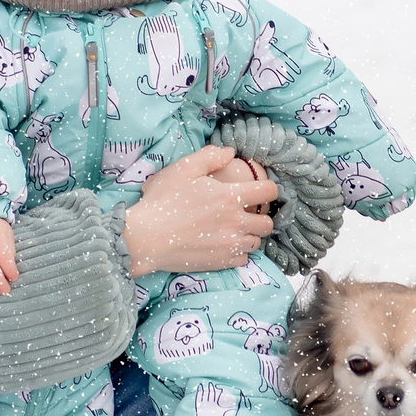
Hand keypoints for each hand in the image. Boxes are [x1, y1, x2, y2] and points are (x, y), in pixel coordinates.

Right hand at [121, 146, 278, 275]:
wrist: (146, 238)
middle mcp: (236, 222)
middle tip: (247, 214)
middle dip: (261, 216)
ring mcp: (231, 245)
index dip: (269, 189)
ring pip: (257, 242)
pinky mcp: (222, 262)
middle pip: (268, 223)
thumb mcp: (183, 169)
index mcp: (231, 197)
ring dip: (250, 235)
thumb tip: (230, 153)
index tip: (261, 191)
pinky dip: (238, 252)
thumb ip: (210, 157)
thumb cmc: (163, 202)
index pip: (269, 192)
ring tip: (235, 230)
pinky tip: (224, 245)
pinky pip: (243, 259)